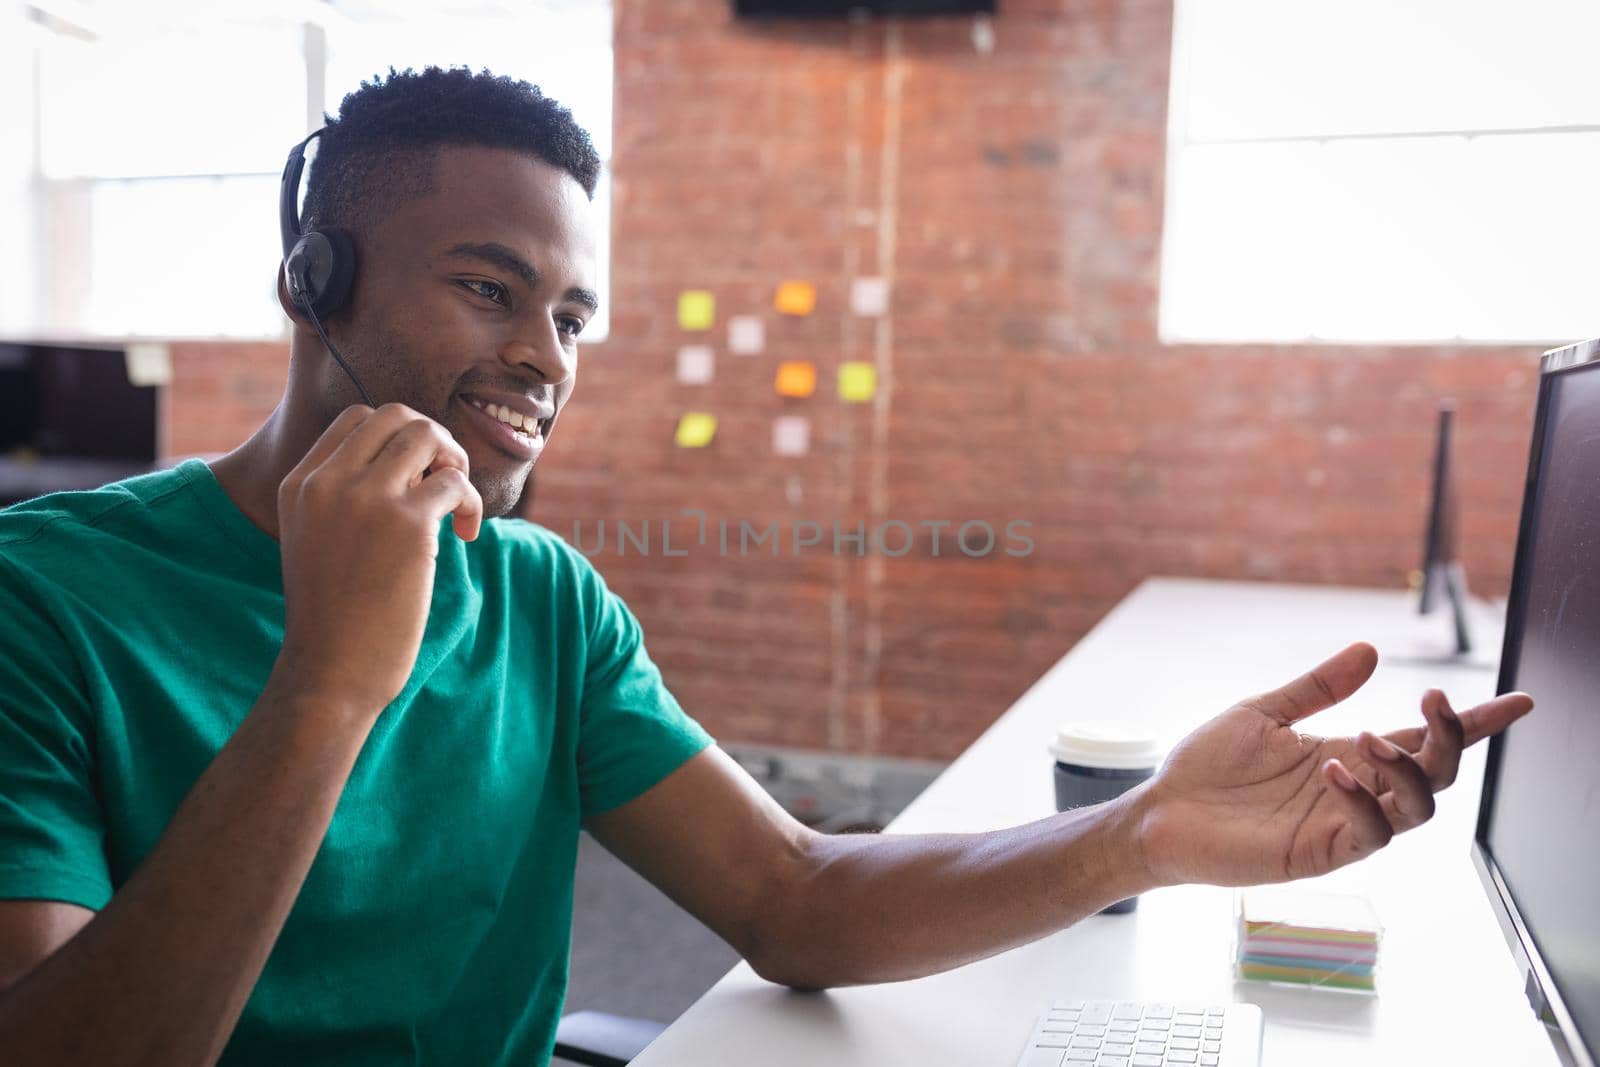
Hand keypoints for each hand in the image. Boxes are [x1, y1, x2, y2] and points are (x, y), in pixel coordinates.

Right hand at [274, 403, 483, 717]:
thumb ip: (342, 496)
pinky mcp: (407, 524)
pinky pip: (455, 483)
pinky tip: (467, 536)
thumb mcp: (315, 539)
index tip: (414, 477)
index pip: (358, 419)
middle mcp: (328, 481)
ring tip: (457, 505)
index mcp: (300, 483)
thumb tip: (411, 463)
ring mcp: (367, 499)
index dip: (399, 438)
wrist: (330, 671)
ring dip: (456, 462)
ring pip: (429, 436)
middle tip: (445, 482)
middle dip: (433, 439)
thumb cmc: (333, 616)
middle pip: (396, 415)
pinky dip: (472, 504)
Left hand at [1133, 643, 1532, 887]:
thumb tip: (1371, 649)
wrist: (1159, 811)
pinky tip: (1334, 772)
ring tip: (1367, 738)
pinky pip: (1366, 834)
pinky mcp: (1319, 854)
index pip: (1421, 738)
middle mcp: (1356, 791)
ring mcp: (1341, 824)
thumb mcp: (1263, 713)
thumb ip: (1318, 687)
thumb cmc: (1207, 767)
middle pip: (1437, 773)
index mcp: (1348, 755)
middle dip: (1450, 738)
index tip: (1519, 701)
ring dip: (1407, 769)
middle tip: (1433, 702)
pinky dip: (1362, 801)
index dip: (1473, 723)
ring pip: (1416, 808)